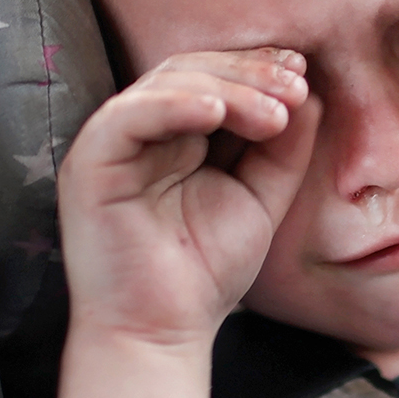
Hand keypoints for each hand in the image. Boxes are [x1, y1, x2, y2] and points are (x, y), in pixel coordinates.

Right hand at [58, 47, 317, 350]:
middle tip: (296, 85)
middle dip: (250, 72)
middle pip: (193, 70)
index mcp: (179, 134)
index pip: (216, 78)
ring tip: (274, 112)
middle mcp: (144, 131)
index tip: (304, 73)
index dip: (258, 67)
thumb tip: (309, 94)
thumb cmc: (207, 269)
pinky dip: (173, 105)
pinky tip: (217, 113)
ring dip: (227, 88)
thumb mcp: (262, 198)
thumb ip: (284, 149)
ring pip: (165, 83)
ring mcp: (114, 143)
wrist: (162, 330)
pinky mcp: (89, 163)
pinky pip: (127, 117)